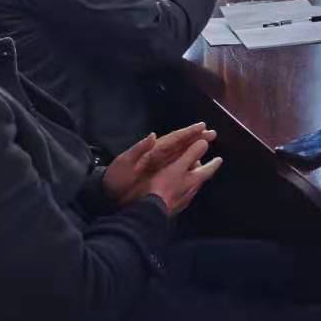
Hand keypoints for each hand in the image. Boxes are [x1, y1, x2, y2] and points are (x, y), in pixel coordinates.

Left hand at [103, 122, 219, 206]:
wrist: (107, 194)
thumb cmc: (116, 177)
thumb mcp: (124, 162)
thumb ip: (139, 149)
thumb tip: (154, 135)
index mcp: (152, 151)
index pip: (174, 138)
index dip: (188, 132)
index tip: (202, 126)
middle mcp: (157, 155)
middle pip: (180, 144)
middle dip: (196, 137)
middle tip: (213, 133)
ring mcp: (158, 165)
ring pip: (181, 153)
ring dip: (194, 148)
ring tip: (208, 144)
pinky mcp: (158, 175)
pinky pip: (177, 166)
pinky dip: (188, 162)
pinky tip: (196, 164)